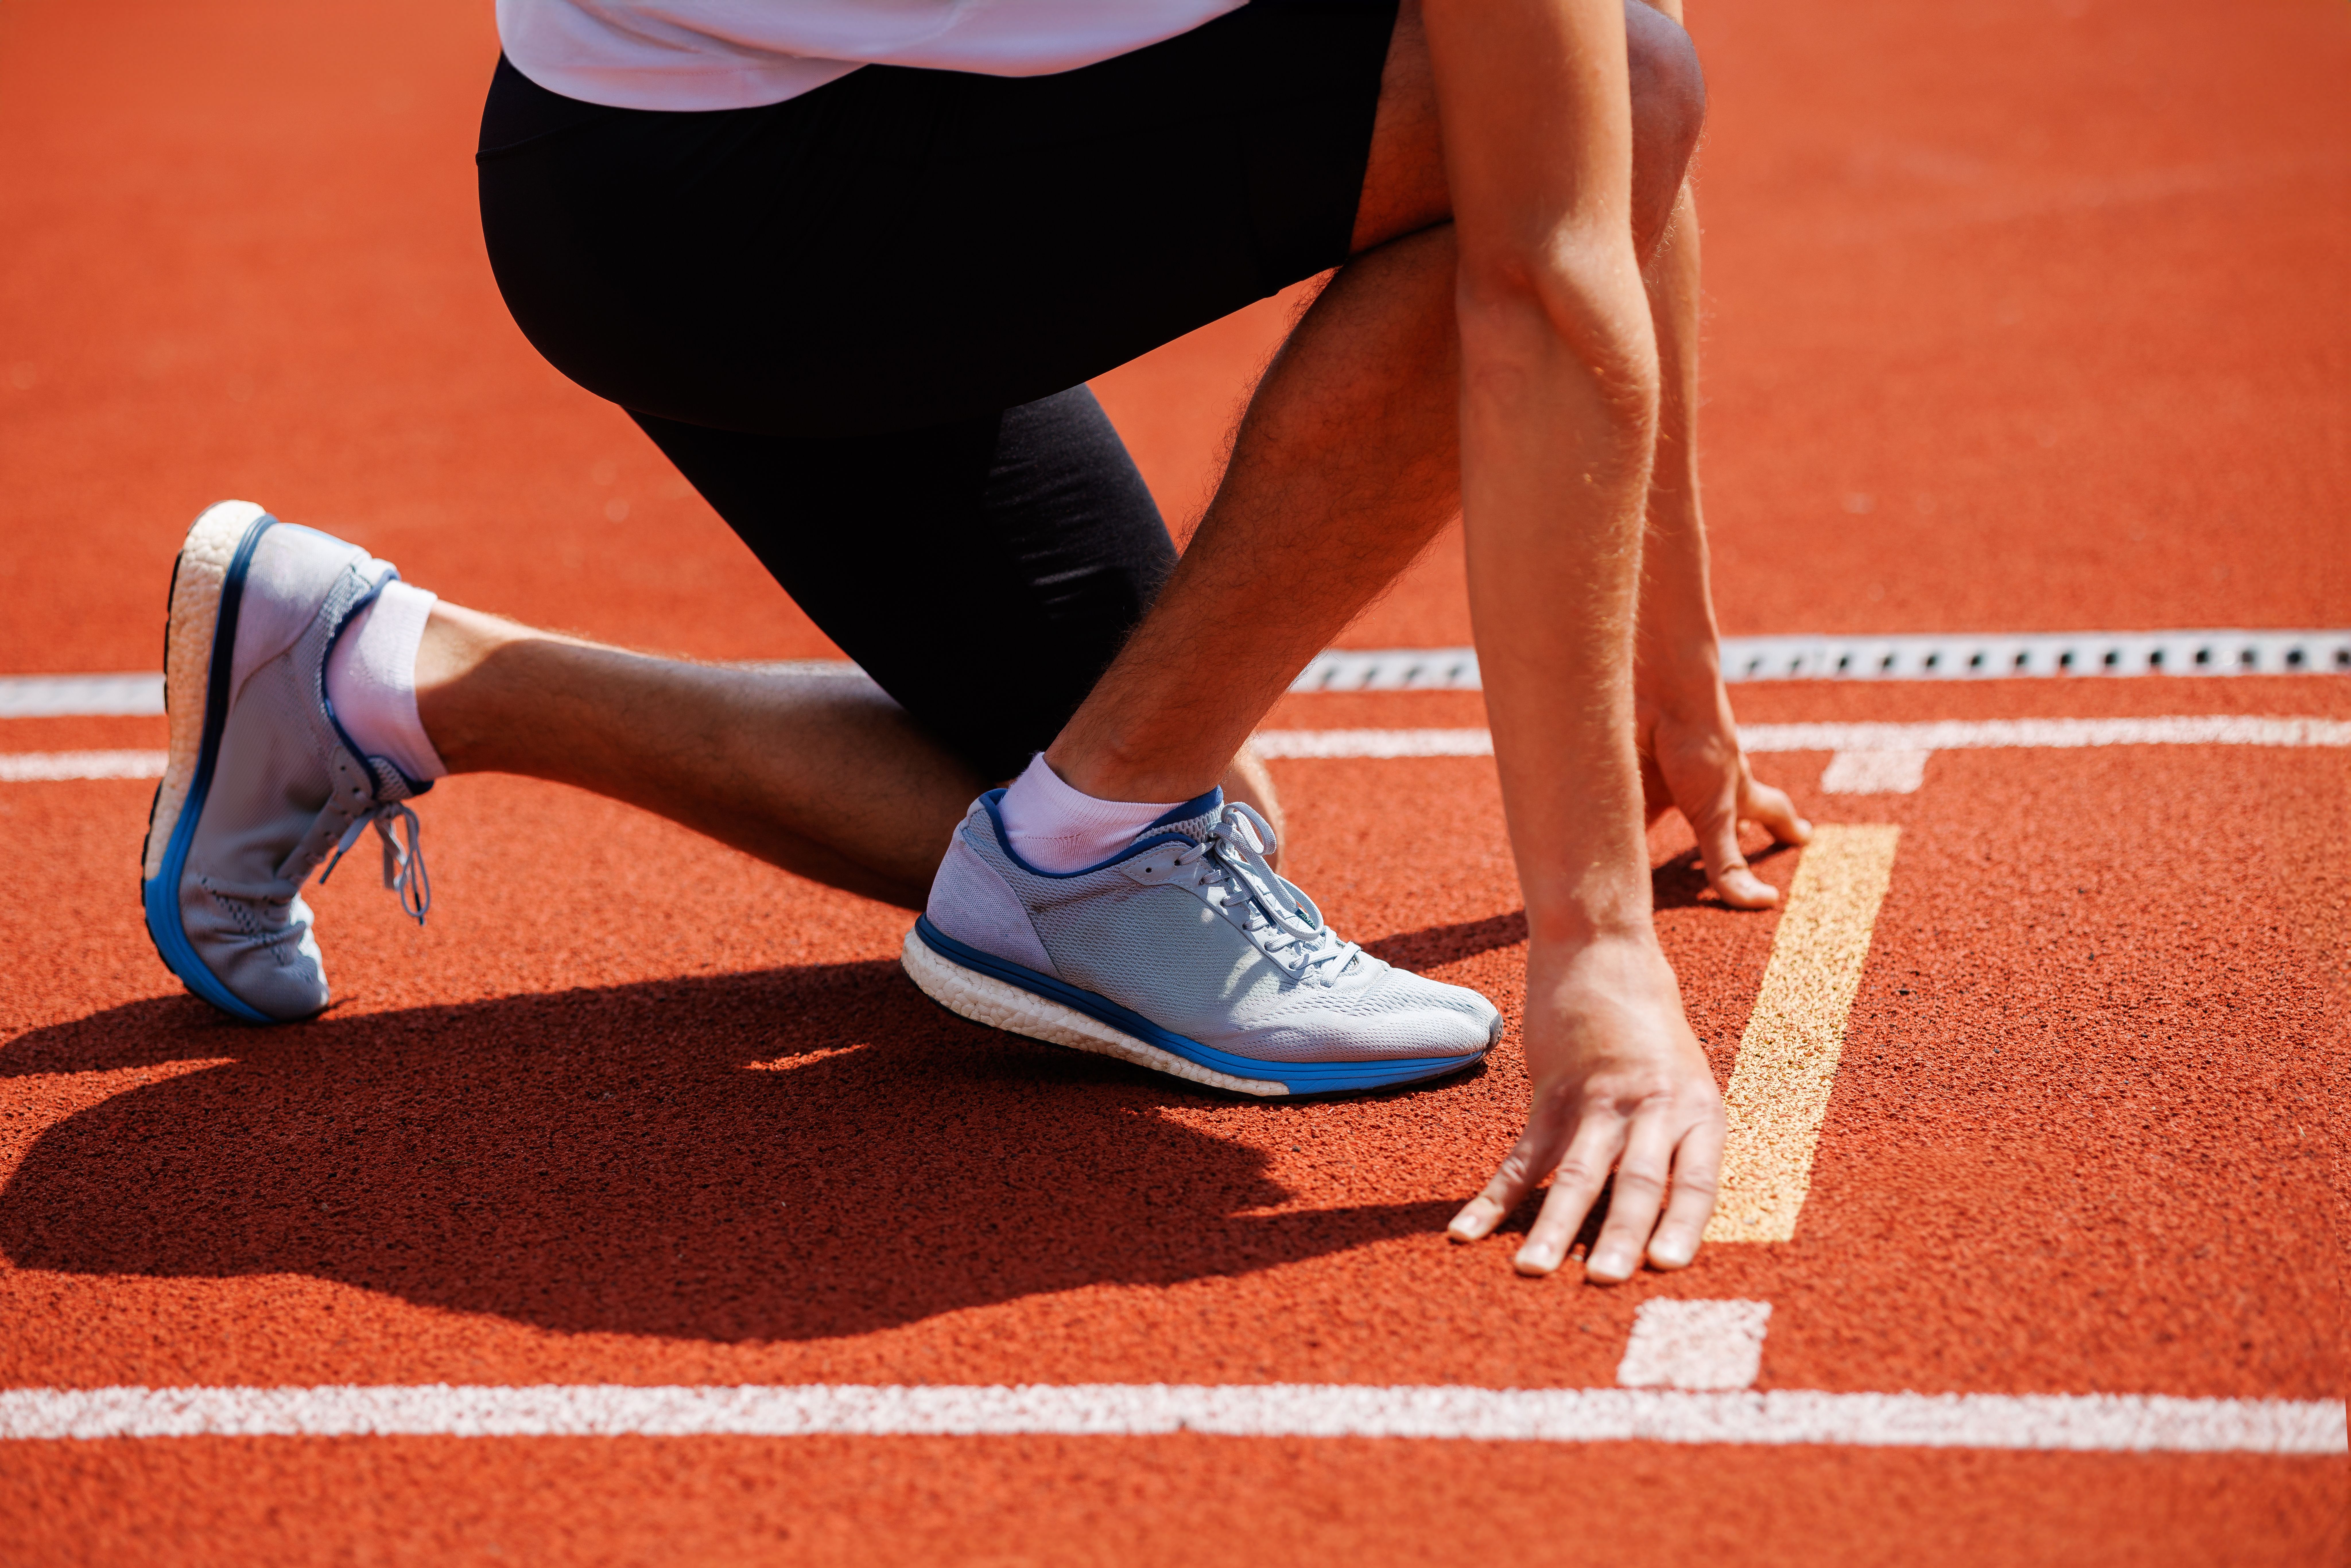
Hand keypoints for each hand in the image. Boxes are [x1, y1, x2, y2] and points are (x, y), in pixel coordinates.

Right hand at [1448, 932, 1723, 1279]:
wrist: (1605, 951)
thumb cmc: (1652, 1024)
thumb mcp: (1688, 1080)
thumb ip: (1683, 1140)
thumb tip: (1673, 1218)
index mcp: (1697, 1109)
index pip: (1696, 1179)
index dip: (1682, 1224)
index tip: (1667, 1268)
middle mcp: (1652, 1106)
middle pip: (1636, 1180)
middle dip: (1619, 1236)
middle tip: (1606, 1284)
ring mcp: (1596, 1099)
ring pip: (1574, 1172)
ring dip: (1553, 1227)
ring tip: (1531, 1272)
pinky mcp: (1549, 1092)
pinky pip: (1520, 1155)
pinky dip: (1493, 1198)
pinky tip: (1465, 1231)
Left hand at [1637, 673, 1810, 908]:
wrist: (1656, 692)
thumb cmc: (1699, 743)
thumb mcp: (1715, 811)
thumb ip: (1727, 860)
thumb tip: (1761, 903)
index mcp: (1736, 789)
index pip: (1770, 812)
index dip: (1784, 826)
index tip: (1803, 836)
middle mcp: (1702, 783)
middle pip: (1720, 809)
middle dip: (1728, 828)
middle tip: (1738, 836)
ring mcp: (1666, 777)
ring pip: (1668, 806)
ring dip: (1663, 824)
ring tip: (1659, 844)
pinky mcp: (1630, 773)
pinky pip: (1624, 802)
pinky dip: (1617, 817)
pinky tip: (1602, 836)